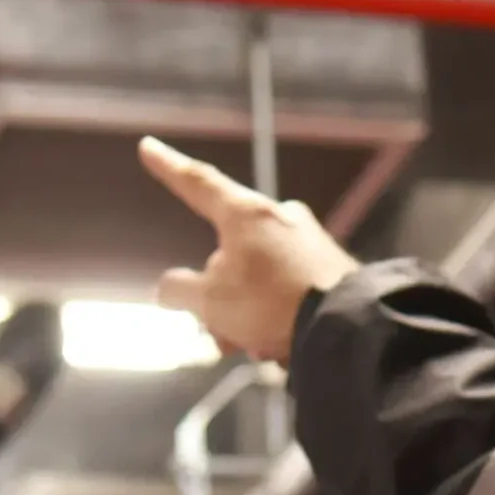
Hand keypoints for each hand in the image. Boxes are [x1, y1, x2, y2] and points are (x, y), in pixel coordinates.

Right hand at [143, 136, 356, 365]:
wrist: (346, 324)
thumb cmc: (270, 304)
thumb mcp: (209, 301)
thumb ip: (179, 291)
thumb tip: (168, 289)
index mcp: (245, 213)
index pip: (197, 183)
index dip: (169, 167)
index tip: (148, 147)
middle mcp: (279, 216)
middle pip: (227, 253)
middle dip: (218, 297)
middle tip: (221, 334)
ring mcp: (308, 240)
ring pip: (255, 276)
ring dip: (244, 314)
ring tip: (254, 347)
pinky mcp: (330, 266)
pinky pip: (286, 288)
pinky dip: (274, 315)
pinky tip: (280, 344)